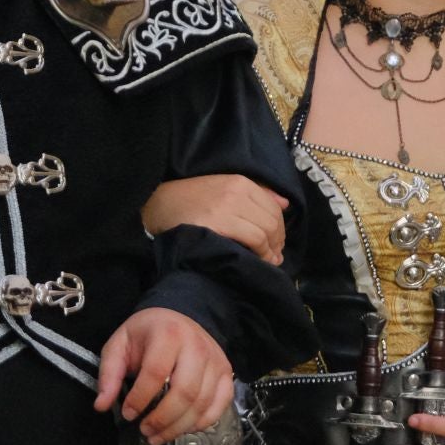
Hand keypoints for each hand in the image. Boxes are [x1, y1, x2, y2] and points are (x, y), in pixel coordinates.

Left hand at [94, 307, 234, 444]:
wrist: (178, 316)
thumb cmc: (147, 334)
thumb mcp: (120, 345)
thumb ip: (109, 373)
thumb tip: (101, 406)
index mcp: (168, 334)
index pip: (156, 372)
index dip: (140, 399)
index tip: (128, 414)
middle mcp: (197, 346)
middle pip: (184, 392)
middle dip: (162, 419)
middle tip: (145, 431)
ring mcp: (215, 360)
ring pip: (202, 403)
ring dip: (178, 427)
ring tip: (158, 436)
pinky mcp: (226, 373)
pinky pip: (219, 405)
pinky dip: (201, 423)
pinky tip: (182, 428)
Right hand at [141, 175, 287, 265]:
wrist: (160, 205)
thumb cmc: (192, 200)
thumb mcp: (224, 189)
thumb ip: (256, 194)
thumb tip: (284, 204)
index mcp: (241, 182)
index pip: (273, 207)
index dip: (280, 229)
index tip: (277, 244)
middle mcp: (237, 191)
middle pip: (272, 220)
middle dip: (278, 241)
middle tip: (275, 257)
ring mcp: (228, 206)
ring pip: (265, 231)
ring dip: (271, 250)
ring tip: (269, 262)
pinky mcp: (219, 223)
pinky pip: (253, 239)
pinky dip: (261, 252)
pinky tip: (259, 260)